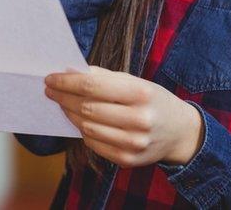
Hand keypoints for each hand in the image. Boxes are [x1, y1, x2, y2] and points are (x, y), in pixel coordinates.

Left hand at [46, 66, 203, 167]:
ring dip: (69, 114)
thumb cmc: (152, 101)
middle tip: (51, 91)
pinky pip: (94, 144)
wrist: (181, 132)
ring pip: (87, 127)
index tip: (50, 79)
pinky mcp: (128, 160)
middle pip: (87, 107)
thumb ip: (103, 76)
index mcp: (141, 93)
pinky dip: (83, 131)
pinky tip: (80, 120)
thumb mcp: (135, 82)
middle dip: (63, 97)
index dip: (66, 82)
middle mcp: (139, 120)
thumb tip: (70, 71)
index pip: (92, 86)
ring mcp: (134, 143)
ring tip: (63, 104)